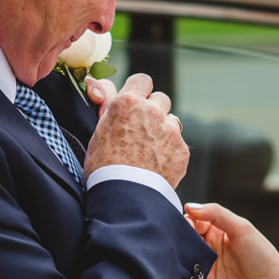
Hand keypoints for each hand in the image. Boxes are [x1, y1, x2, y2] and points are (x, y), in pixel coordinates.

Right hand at [84, 72, 188, 188]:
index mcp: (128, 103)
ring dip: (163, 130)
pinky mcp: (182, 150)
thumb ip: (104, 103)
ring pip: (171, 121)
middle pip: (160, 99)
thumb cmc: (103, 166)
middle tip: (139, 130)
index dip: (138, 91)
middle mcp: (152, 111)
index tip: (134, 103)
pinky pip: (178, 144)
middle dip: (152, 111)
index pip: (142, 80)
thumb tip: (96, 84)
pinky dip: (169, 151)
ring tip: (147, 150)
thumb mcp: (97, 130)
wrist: (125, 198)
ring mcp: (170, 130)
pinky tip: (156, 165)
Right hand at [182, 201, 278, 278]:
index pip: (192, 221)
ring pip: (180, 258)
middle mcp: (207, 248)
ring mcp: (203, 267)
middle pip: (183, 239)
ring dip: (175, 255)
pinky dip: (177, 275)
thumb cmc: (262, 256)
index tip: (185, 224)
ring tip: (175, 254)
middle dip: (177, 238)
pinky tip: (177, 270)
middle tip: (177, 240)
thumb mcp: (242, 228)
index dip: (186, 221)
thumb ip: (216, 214)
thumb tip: (190, 206)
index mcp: (215, 232)